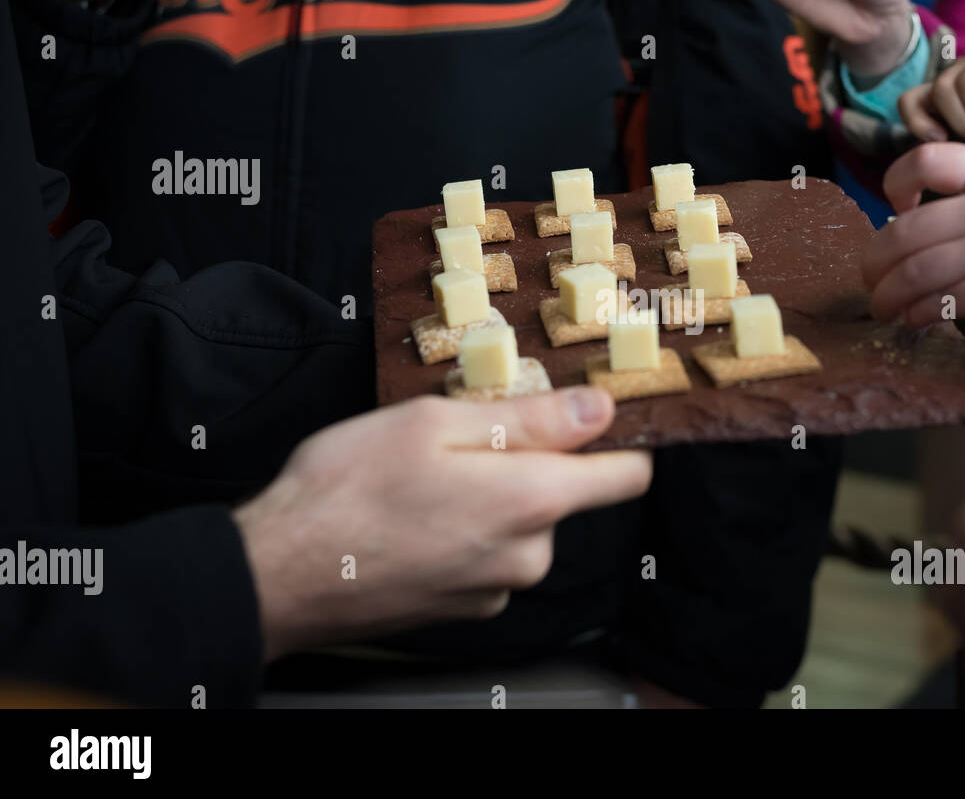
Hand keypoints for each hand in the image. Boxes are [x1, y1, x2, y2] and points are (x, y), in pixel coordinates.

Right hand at [234, 388, 651, 660]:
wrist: (279, 575)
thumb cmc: (347, 489)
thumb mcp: (436, 424)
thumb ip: (531, 419)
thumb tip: (600, 411)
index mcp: (533, 501)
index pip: (628, 474)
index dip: (619, 438)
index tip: (593, 414)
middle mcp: (529, 555)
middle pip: (563, 494)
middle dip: (527, 462)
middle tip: (459, 440)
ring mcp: (499, 590)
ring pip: (522, 525)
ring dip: (490, 497)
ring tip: (423, 481)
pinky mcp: (468, 610)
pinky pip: (490, 556)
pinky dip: (466, 533)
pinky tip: (414, 519)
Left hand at [862, 143, 964, 331]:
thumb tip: (954, 220)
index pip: (928, 159)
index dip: (894, 183)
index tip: (893, 207)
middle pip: (905, 230)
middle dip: (875, 260)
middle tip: (870, 277)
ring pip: (914, 273)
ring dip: (886, 296)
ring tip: (881, 307)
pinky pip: (940, 304)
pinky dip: (915, 316)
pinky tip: (911, 322)